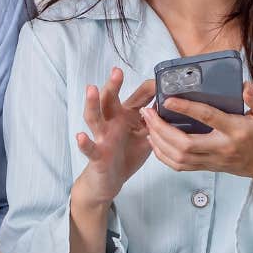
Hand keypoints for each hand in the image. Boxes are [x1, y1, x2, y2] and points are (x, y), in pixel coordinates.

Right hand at [73, 67, 157, 207]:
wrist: (109, 180)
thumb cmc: (127, 155)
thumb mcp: (146, 137)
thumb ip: (156, 123)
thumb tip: (172, 107)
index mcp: (125, 116)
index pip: (136, 97)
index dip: (149, 89)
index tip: (162, 81)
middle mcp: (111, 122)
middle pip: (109, 100)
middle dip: (113, 85)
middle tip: (117, 71)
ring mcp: (102, 137)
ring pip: (94, 118)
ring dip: (92, 104)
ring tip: (91, 89)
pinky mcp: (97, 154)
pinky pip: (89, 148)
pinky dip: (84, 143)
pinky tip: (80, 136)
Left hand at [142, 82, 252, 188]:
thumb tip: (245, 86)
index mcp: (237, 131)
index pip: (208, 118)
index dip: (186, 108)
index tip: (167, 99)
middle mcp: (222, 148)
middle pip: (185, 144)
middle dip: (161, 129)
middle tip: (148, 112)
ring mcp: (214, 161)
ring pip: (179, 158)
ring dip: (159, 143)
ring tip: (147, 124)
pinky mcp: (209, 167)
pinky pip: (181, 166)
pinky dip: (164, 156)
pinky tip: (156, 142)